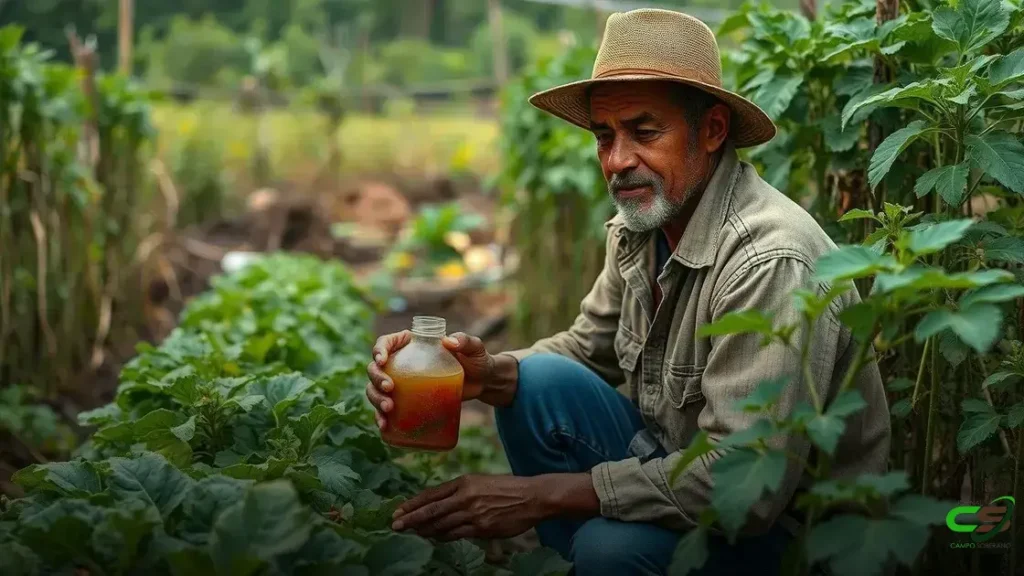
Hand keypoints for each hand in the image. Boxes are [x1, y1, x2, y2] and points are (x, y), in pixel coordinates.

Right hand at [366, 331, 515, 429]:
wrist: (483, 383)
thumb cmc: (477, 360)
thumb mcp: (474, 348)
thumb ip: (465, 341)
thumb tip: (449, 342)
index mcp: (411, 344)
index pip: (386, 343)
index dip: (378, 350)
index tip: (382, 361)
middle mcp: (402, 362)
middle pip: (376, 369)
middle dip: (376, 380)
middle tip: (390, 390)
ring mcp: (403, 383)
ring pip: (376, 389)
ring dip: (376, 399)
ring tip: (389, 410)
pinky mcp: (408, 401)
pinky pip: (387, 408)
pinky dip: (381, 417)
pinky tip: (384, 425)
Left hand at [391, 474, 544, 540]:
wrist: (531, 497)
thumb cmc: (507, 488)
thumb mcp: (481, 482)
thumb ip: (461, 491)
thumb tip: (440, 502)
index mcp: (464, 482)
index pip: (431, 494)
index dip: (413, 503)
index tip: (398, 511)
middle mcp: (465, 497)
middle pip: (431, 510)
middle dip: (411, 519)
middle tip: (395, 525)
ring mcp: (473, 513)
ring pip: (441, 525)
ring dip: (425, 530)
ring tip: (413, 533)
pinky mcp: (481, 528)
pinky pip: (456, 534)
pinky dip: (443, 537)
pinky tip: (434, 538)